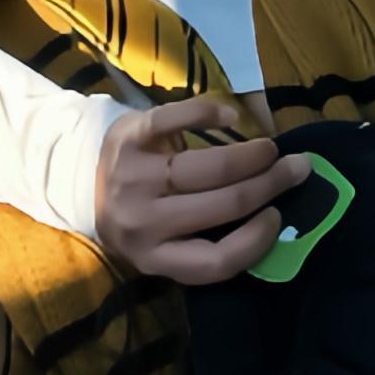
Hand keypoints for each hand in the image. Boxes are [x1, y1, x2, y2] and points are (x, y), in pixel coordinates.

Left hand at [94, 102, 302, 287]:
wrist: (79, 176)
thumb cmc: (140, 210)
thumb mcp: (163, 239)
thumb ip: (207, 235)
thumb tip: (274, 213)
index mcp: (155, 257)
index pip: (216, 261)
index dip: (256, 240)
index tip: (278, 216)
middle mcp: (143, 223)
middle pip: (222, 205)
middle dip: (269, 185)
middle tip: (295, 168)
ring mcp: (134, 178)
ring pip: (208, 167)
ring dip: (250, 155)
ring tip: (270, 148)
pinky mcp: (129, 137)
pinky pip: (175, 119)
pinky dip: (208, 114)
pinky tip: (232, 116)